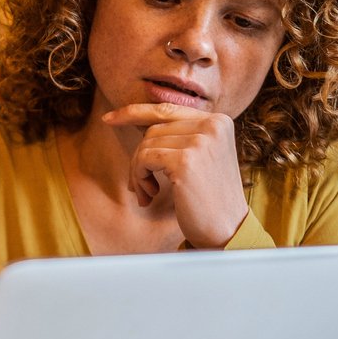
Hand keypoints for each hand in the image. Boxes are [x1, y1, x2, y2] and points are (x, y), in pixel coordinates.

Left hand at [100, 104, 248, 248]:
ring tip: (147, 193)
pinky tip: (150, 195)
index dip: (135, 112)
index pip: (168, 109)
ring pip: (146, 144)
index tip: (109, 118)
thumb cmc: (209, 198)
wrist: (228, 230)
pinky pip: (144, 158)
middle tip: (141, 186)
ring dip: (138, 171)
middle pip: (154, 129)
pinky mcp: (186, 161)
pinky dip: (139, 177)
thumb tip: (136, 121)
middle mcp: (213, 125)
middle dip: (140, 157)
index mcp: (219, 121)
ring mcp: (201, 142)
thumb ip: (179, 136)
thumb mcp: (201, 157)